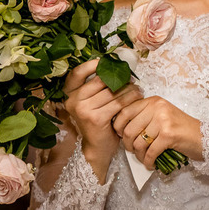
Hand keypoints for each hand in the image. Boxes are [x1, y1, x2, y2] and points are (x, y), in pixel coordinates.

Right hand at [62, 59, 142, 173]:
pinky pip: (117, 103)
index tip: (106, 62)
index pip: (76, 73)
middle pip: (100, 81)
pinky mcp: (95, 118)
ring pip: (112, 92)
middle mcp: (73, 100)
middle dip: (119, 78)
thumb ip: (96, 87)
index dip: (91, 65)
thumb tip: (116, 67)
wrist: (98, 147)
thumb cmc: (98, 122)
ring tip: (138, 89)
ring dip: (128, 89)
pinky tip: (137, 98)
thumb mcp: (92, 102)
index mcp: (70, 94)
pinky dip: (130, 99)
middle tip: (131, 78)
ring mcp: (83, 109)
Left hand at [111, 95, 202, 167]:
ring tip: (143, 158)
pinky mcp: (169, 135)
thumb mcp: (161, 116)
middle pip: (128, 129)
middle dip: (127, 144)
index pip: (124, 112)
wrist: (205, 138)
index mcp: (153, 101)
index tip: (120, 135)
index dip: (117, 126)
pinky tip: (150, 164)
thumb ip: (143, 117)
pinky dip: (148, 161)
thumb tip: (118, 128)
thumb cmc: (181, 129)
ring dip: (138, 155)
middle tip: (132, 151)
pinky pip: (150, 152)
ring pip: (138, 142)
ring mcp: (163, 120)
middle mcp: (157, 108)